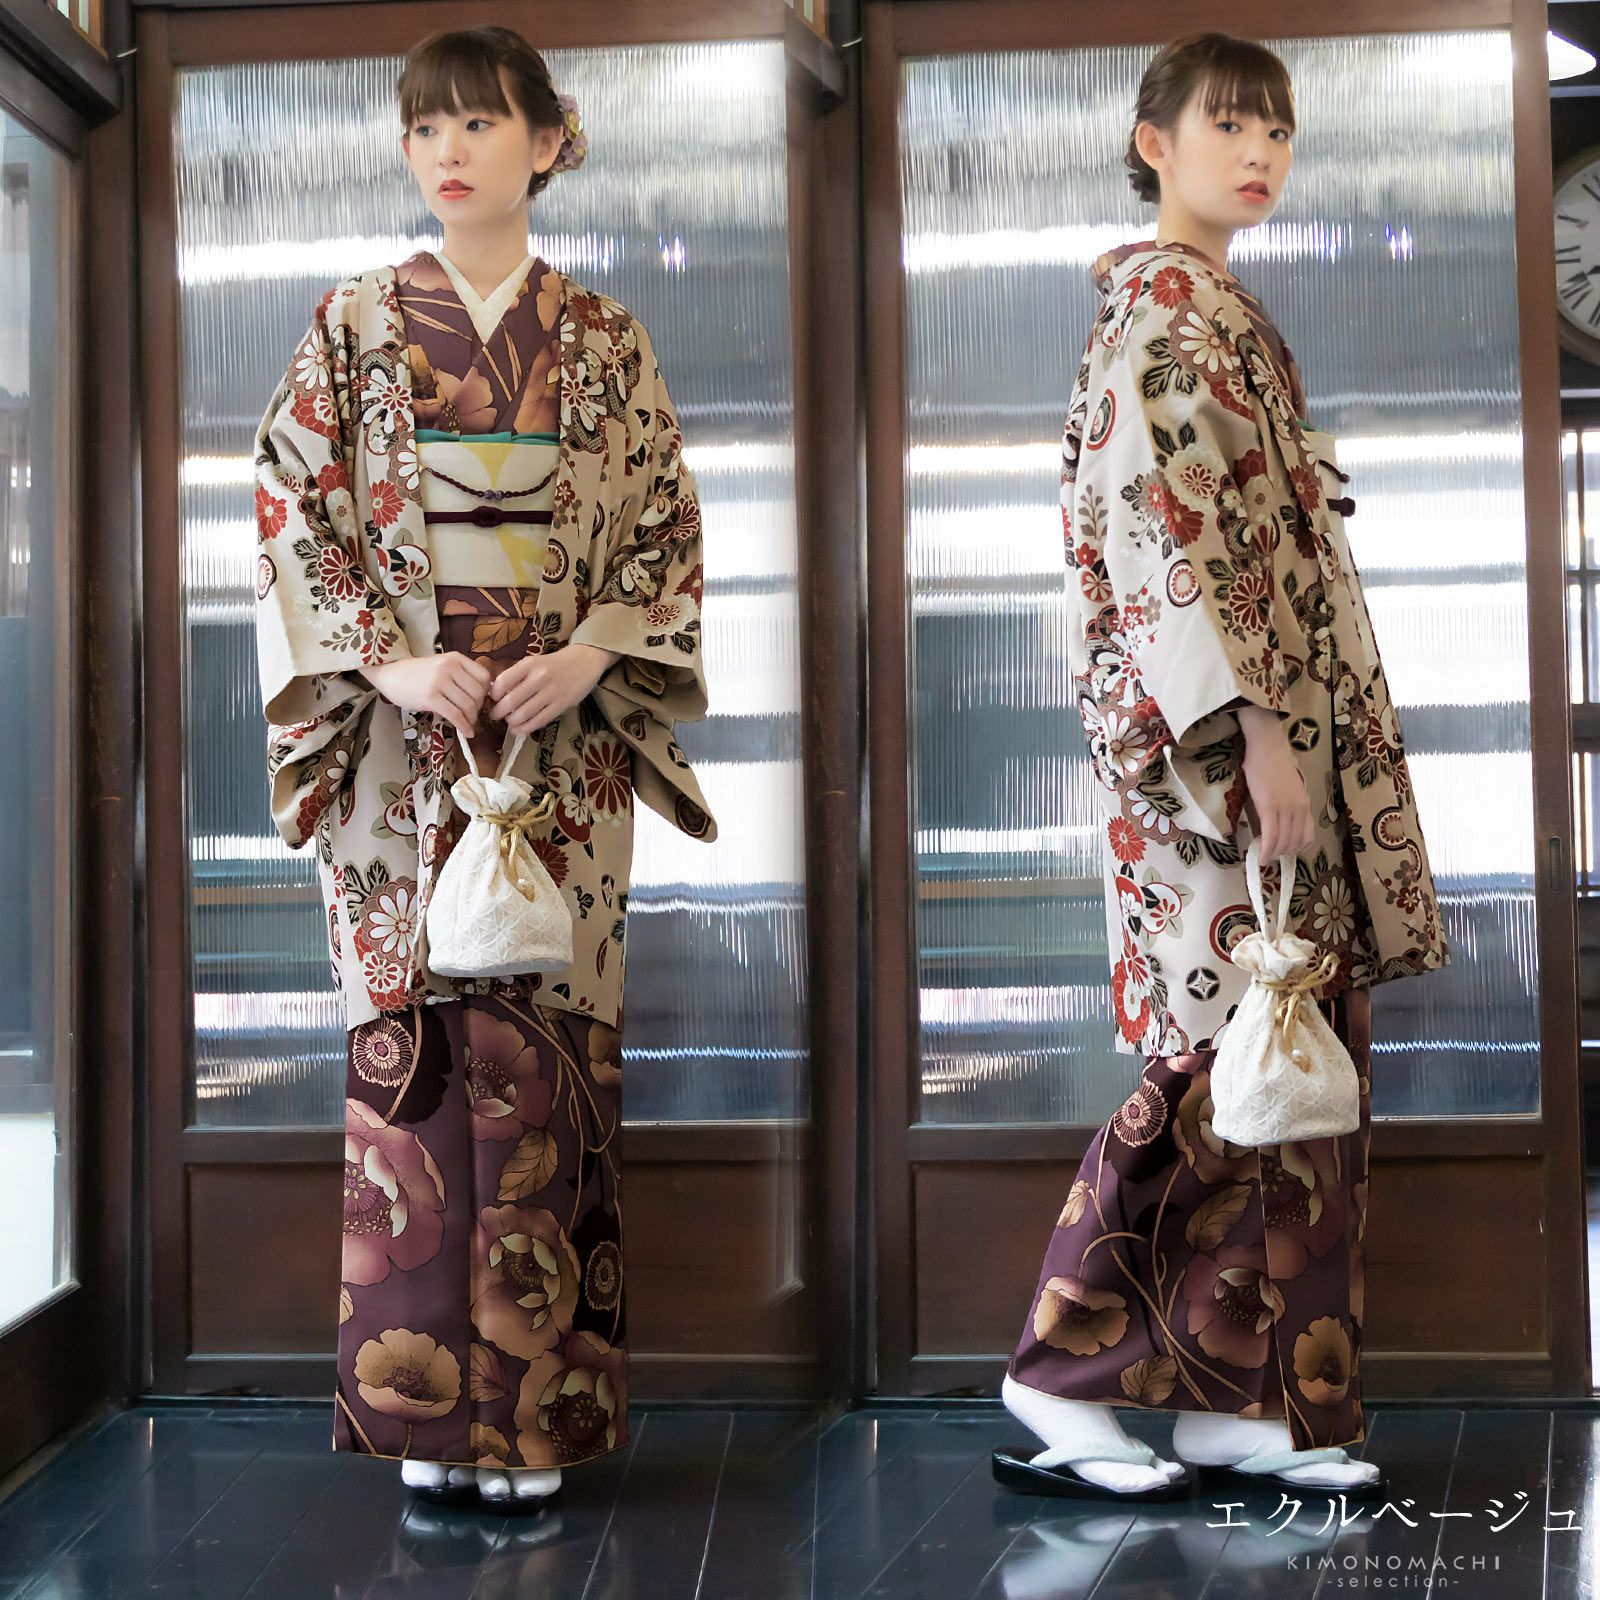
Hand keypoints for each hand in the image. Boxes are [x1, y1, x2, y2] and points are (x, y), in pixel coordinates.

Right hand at [361, 652, 491, 741]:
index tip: (481, 701)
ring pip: (468, 705)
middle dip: (479, 708)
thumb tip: (483, 696)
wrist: (389, 674)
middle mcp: (450, 667)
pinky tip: (466, 732)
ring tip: (467, 723)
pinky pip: (455, 715)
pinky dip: (464, 726)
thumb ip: (461, 675)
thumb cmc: (417, 673)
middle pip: (479, 693)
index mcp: (456, 658)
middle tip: (471, 714)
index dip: (487, 693)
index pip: (485, 677)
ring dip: (471, 719)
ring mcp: (440, 682)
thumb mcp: (442, 665)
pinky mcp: (430, 697)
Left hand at [487, 643, 621, 735]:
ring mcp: (551, 692)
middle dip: (498, 712)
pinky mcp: (561, 705)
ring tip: (509, 722)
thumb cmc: (553, 664)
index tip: (493, 699)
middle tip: (495, 715)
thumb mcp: (533, 662)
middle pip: (511, 701)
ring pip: (524, 714)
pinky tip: (519, 729)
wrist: (584, 662)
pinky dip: (525, 728)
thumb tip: (495, 693)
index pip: (503, 681)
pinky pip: (539, 721)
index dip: (493, 694)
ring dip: (511, 722)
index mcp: (529, 664)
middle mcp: (539, 677)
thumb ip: (517, 675)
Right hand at [1237, 704, 1313, 863]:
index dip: (1297, 849)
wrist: (1267, 747)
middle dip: (1283, 854)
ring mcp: (1285, 809)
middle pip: (1294, 842)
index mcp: (1305, 803)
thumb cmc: (1275, 762)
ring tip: (1264, 857)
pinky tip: (1260, 858)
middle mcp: (1299, 809)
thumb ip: (1289, 803)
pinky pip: (1270, 836)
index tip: (1285, 852)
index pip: (1307, 836)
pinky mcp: (1269, 807)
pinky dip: (1266, 850)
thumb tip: (1280, 818)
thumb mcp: (1289, 786)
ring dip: (1273, 854)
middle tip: (1270, 857)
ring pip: (1283, 842)